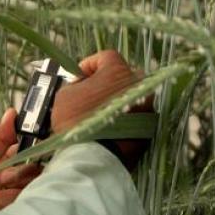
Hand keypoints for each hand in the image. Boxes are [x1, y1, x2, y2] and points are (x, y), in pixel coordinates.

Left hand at [0, 109, 40, 209]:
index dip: (27, 147)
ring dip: (3, 191)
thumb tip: (13, 114)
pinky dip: (0, 203)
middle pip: (29, 171)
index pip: (21, 153)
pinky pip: (20, 205)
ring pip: (26, 188)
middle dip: (15, 172)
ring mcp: (8, 201)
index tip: (31, 141)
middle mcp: (4, 183)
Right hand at [53, 50, 151, 168]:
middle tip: (88, 94)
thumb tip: (83, 86)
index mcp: (119, 71)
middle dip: (106, 82)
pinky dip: (123, 117)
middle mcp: (139, 85)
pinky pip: (135, 115)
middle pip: (122, 75)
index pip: (106, 57)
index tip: (78, 78)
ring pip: (130, 96)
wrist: (94, 158)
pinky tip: (107, 127)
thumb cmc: (76, 122)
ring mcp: (147, 108)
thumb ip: (77, 84)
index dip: (89, 65)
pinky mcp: (149, 128)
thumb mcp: (65, 95)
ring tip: (97, 113)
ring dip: (115, 99)